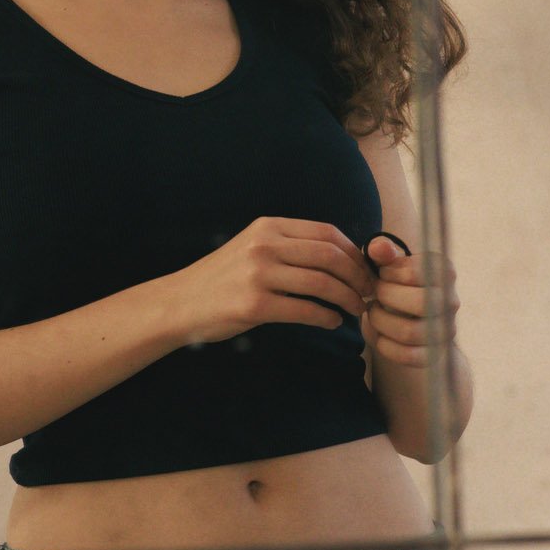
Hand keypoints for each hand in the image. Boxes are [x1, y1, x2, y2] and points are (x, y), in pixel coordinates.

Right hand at [177, 216, 378, 347]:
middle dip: (358, 276)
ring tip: (357, 309)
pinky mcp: (254, 305)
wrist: (180, 302)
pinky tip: (333, 322)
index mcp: (268, 227)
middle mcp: (264, 245)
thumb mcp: (252, 246)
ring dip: (348, 298)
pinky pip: (305, 311)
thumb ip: (289, 246)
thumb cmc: (222, 278)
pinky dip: (327, 318)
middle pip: (330, 256)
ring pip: (322, 283)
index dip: (355, 252)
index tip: (366, 269)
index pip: (326, 232)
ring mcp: (258, 275)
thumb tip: (340, 256)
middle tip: (369, 292)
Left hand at [360, 234, 458, 366]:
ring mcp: (445, 330)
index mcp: (445, 272)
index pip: (417, 272)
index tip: (382, 274)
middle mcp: (451, 301)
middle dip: (386, 296)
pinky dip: (385, 346)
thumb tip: (379, 248)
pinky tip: (378, 334)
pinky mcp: (434, 353)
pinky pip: (409, 356)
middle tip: (375, 294)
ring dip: (380, 321)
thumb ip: (383, 252)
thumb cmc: (398, 283)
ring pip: (410, 332)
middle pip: (421, 302)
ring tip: (373, 311)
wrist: (413, 317)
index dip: (390, 273)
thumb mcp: (391, 263)